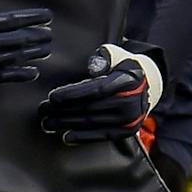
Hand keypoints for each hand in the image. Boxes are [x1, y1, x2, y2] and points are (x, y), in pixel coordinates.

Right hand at [0, 0, 52, 88]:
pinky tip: (33, 73)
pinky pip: (4, 77)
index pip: (14, 20)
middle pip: (20, 39)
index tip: (47, 16)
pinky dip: (20, 74)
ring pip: (16, 57)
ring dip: (33, 53)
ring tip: (46, 50)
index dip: (33, 18)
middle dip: (37, 36)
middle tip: (50, 35)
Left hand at [37, 44, 163, 144]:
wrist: (149, 84)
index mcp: (127, 80)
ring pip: (92, 122)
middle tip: (42, 110)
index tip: (52, 97)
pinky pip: (101, 135)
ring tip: (47, 123)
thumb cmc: (124, 67)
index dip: (72, 94)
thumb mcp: (117, 55)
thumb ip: (104, 57)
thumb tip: (93, 67)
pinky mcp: (126, 131)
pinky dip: (83, 137)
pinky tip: (66, 137)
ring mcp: (129, 119)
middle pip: (90, 108)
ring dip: (67, 124)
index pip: (95, 89)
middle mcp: (130, 102)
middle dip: (62, 110)